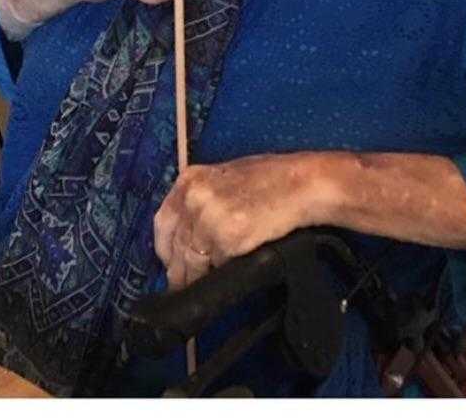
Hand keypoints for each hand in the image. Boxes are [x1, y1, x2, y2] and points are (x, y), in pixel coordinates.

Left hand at [153, 154, 321, 290]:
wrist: (301, 183)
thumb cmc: (270, 180)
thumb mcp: (224, 179)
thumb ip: (201, 200)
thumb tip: (186, 234)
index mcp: (190, 179)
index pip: (163, 225)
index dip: (167, 249)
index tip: (172, 263)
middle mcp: (193, 197)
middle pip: (174, 247)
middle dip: (179, 269)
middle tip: (184, 283)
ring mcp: (209, 218)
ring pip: (190, 263)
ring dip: (195, 278)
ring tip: (202, 286)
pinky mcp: (227, 239)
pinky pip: (212, 269)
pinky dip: (216, 277)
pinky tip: (224, 276)